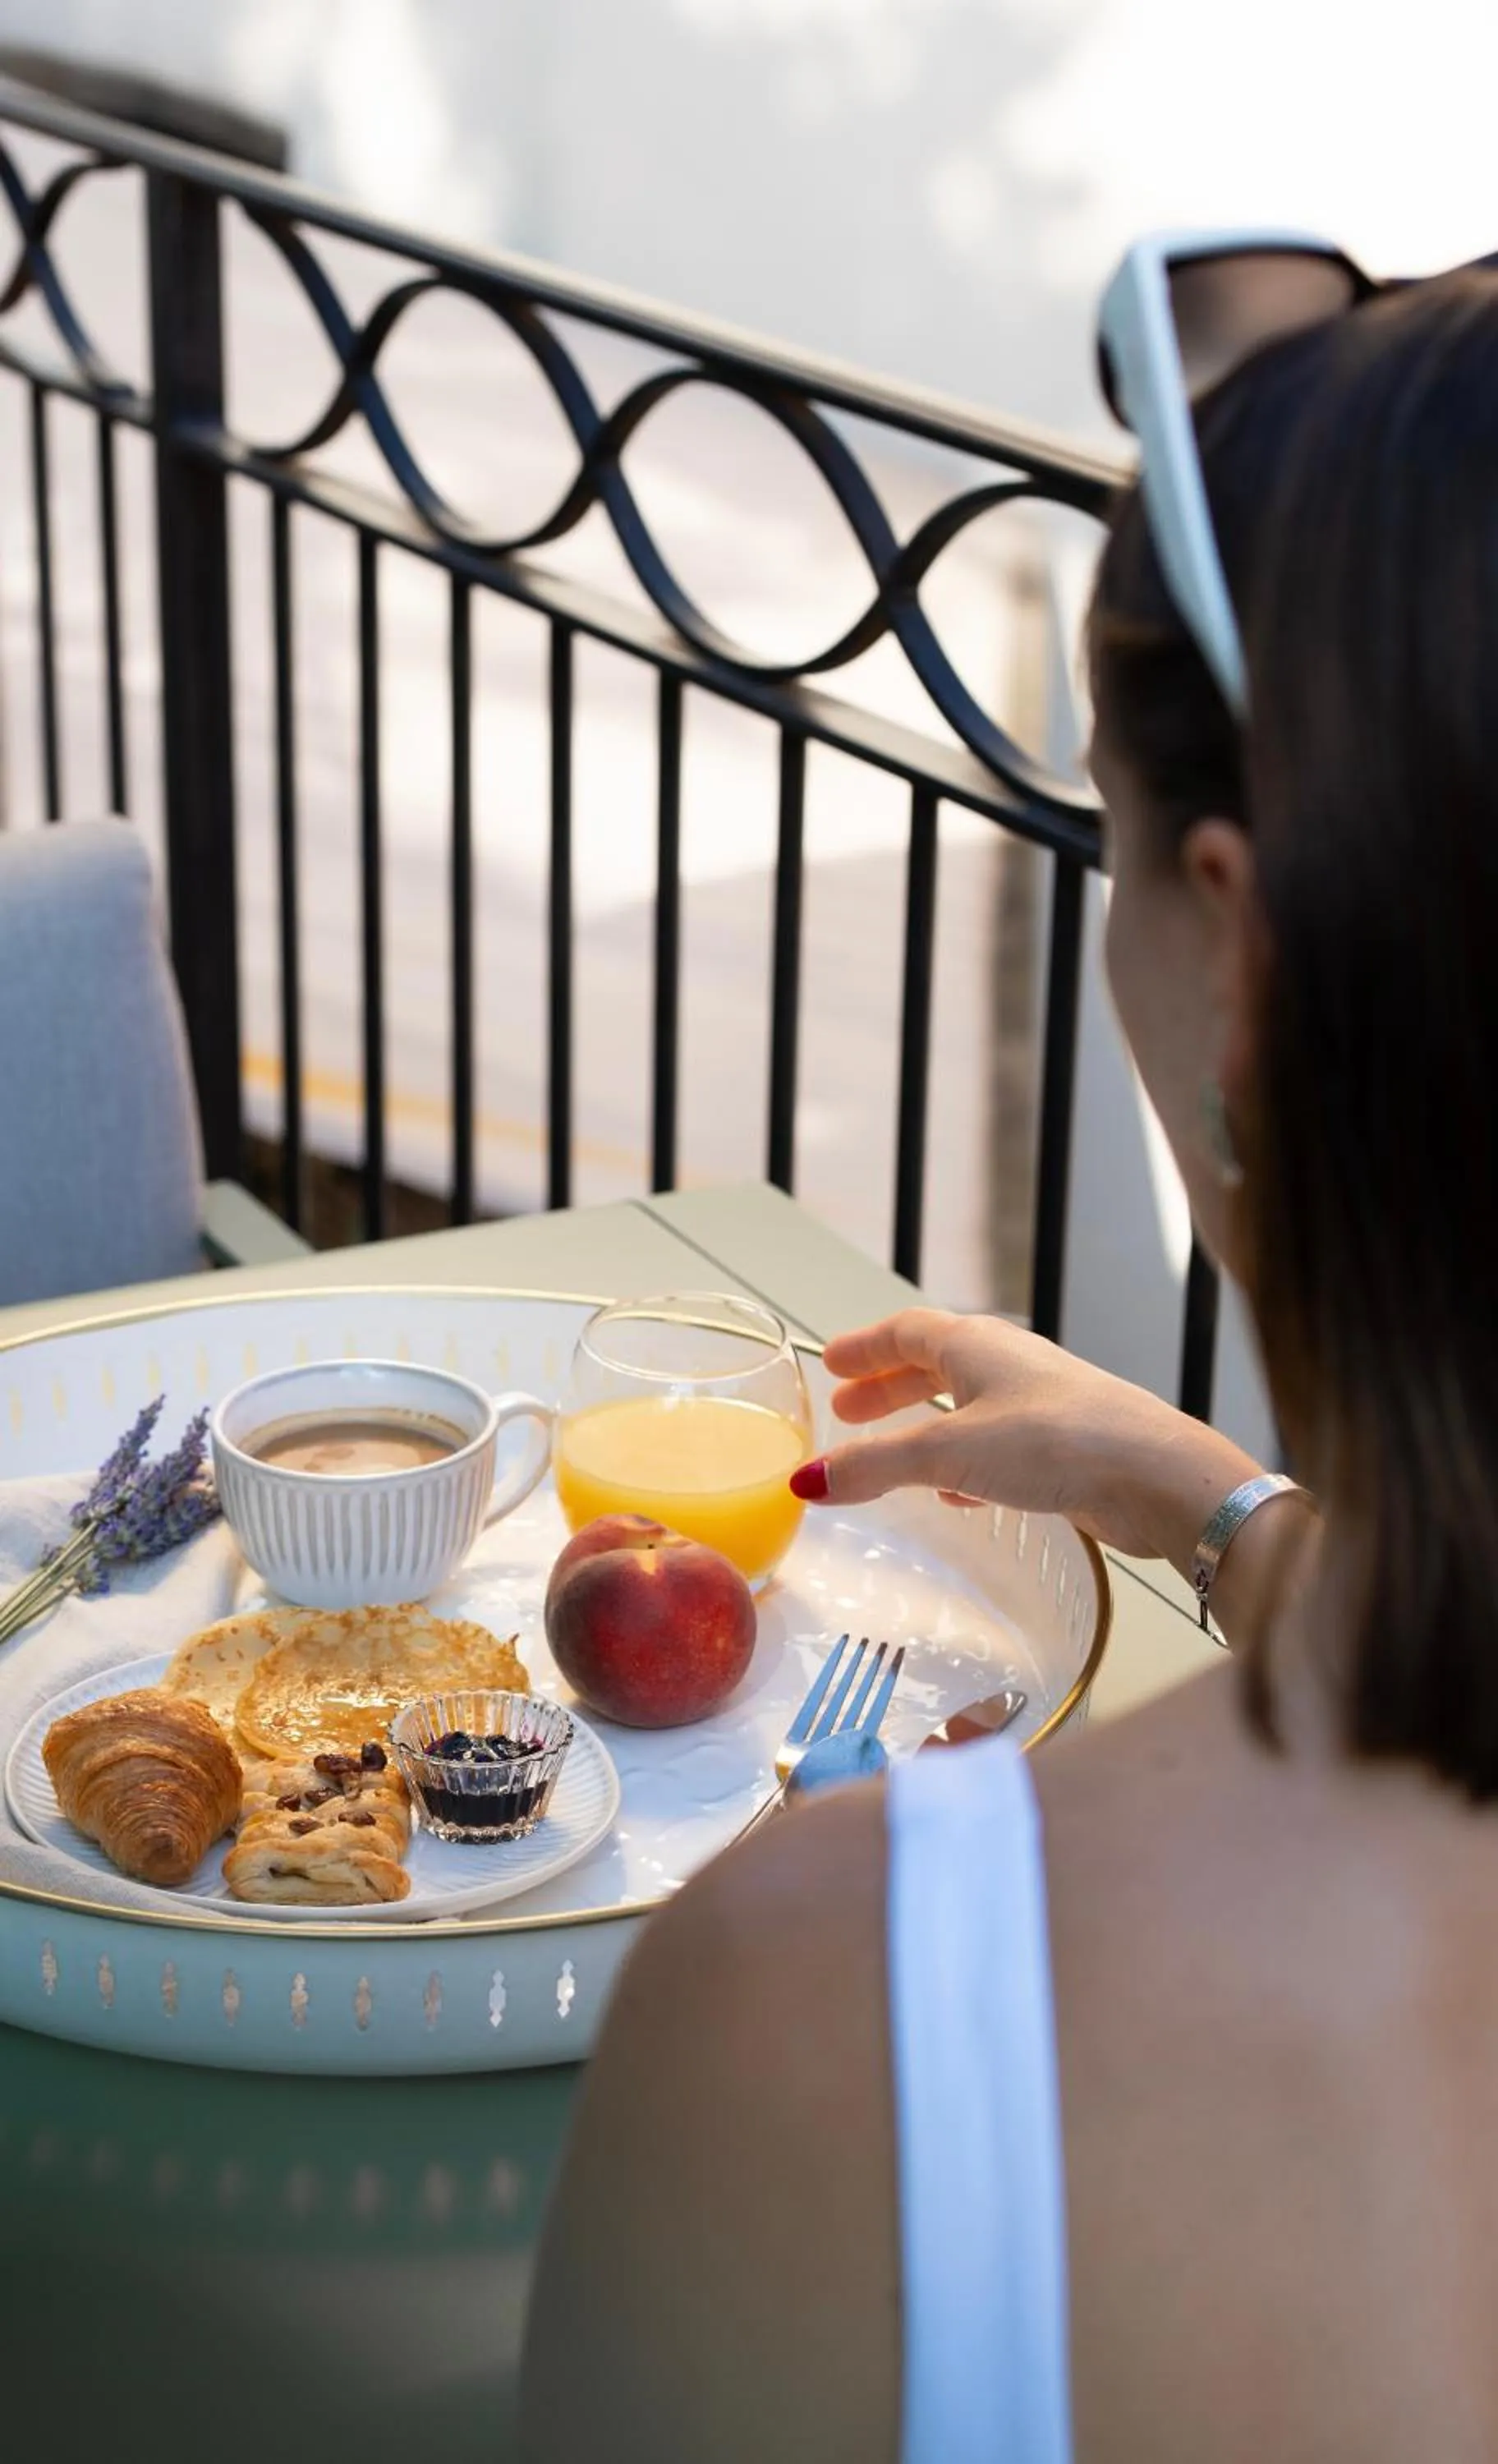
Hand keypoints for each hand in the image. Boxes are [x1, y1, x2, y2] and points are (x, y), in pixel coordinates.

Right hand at [798, 1308, 1266, 1575]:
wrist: (1154, 1475)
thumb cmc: (1054, 1442)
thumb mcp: (948, 1451)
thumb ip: (876, 1466)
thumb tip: (807, 1481)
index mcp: (975, 1344)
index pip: (905, 1331)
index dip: (864, 1347)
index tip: (830, 1363)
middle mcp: (1008, 1363)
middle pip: (934, 1365)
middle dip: (888, 1388)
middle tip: (847, 1411)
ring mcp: (1040, 1403)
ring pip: (967, 1406)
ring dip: (924, 1426)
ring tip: (891, 1456)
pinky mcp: (1063, 1446)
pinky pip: (997, 1443)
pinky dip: (963, 1459)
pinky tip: (957, 1493)